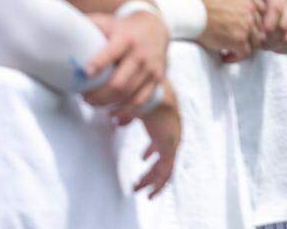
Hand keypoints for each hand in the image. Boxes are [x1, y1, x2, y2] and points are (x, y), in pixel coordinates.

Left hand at [82, 11, 169, 124]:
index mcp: (125, 38)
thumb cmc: (121, 27)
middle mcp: (140, 54)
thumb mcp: (106, 21)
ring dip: (109, 105)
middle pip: (119, 83)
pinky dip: (127, 112)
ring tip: (94, 104)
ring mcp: (150, 68)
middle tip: (84, 98)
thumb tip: (54, 29)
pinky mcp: (157, 79)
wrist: (155, 28)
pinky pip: (142, 101)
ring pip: (129, 95)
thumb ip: (85, 26)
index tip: (84, 73)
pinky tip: (113, 115)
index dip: (98, 63)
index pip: (111, 53)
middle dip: (98, 96)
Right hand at [133, 81, 180, 198]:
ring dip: (151, 180)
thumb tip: (113, 119)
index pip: (160, 141)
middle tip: (138, 180)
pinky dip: (158, 184)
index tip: (143, 157)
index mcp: (165, 122)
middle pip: (163, 157)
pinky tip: (148, 192)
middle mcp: (172, 133)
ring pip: (164, 168)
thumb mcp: (132, 107)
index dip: (151, 150)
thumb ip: (126, 115)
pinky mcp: (170, 148)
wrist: (151, 95)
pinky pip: (165, 172)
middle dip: (151, 170)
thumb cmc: (142, 96)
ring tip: (137, 189)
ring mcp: (173, 141)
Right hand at [194, 0, 265, 62]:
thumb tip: (240, 7)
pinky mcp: (239, 39)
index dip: (256, 22)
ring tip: (231, 51)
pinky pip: (245, 53)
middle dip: (251, 36)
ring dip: (245, 48)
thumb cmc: (199, 2)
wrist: (190, 12)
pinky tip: (225, 57)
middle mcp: (250, 9)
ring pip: (255, 41)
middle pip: (261, 28)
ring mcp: (246, 24)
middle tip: (239, 43)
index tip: (246, 29)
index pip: (263, 11)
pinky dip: (236, 57)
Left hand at [257, 0, 286, 53]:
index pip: (277, 9)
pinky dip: (284, 50)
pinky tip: (276, 46)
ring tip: (267, 45)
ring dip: (276, 46)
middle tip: (260, 42)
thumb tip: (258, 33)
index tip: (260, 34)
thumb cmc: (259, 4)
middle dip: (270, 37)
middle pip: (284, 26)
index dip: (268, 24)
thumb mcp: (253, 2)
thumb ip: (254, 13)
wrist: (271, 3)